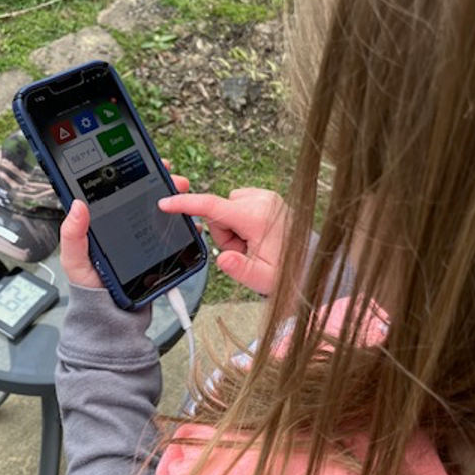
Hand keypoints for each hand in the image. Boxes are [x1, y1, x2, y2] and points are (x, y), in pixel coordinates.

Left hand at [60, 166, 191, 288]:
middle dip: (161, 181)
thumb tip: (77, 205)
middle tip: (173, 178)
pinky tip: (190, 218)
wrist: (111, 313)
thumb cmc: (89, 285)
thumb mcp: (74, 259)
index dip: (131, 172)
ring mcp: (140, 235)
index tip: (148, 161)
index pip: (117, 189)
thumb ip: (73, 234)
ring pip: (161, 210)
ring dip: (176, 198)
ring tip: (185, 192)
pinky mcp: (155, 249)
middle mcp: (122, 224)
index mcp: (100, 220)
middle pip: (143, 195)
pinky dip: (183, 223)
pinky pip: (172, 232)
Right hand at [156, 187, 287, 294]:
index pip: (212, 207)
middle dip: (222, 232)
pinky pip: (238, 205)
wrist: (309, 262)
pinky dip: (240, 219)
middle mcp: (262, 201)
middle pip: (218, 211)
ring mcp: (267, 196)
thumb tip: (224, 259)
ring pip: (227, 208)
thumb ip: (239, 269)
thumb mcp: (261, 278)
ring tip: (252, 244)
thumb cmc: (286, 271)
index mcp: (257, 218)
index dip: (185, 204)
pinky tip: (256, 234)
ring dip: (231, 227)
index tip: (166, 203)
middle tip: (242, 250)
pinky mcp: (267, 197)